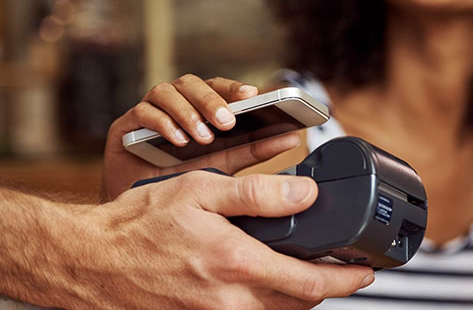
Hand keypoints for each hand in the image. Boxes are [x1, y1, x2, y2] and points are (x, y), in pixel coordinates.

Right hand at [79, 171, 374, 309]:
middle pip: (300, 304)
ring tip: (310, 271)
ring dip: (299, 296)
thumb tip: (307, 193)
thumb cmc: (140, 224)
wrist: (89, 262)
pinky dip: (269, 302)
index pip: (311, 284)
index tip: (367, 271)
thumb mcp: (202, 191)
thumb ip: (258, 194)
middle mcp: (231, 301)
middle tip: (345, 269)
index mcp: (237, 266)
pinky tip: (267, 281)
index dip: (346, 280)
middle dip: (328, 288)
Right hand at [103, 74, 299, 199]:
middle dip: (211, 100)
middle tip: (227, 121)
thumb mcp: (224, 165)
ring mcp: (150, 112)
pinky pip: (143, 112)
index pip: (219, 87)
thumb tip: (291, 137)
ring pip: (168, 91)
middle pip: (194, 84)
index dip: (235, 88)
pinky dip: (162, 123)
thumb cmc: (182, 182)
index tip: (253, 94)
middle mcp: (176, 104)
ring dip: (188, 112)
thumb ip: (254, 150)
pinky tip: (177, 141)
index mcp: (200, 108)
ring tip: (202, 136)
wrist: (138, 211)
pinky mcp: (126, 126)